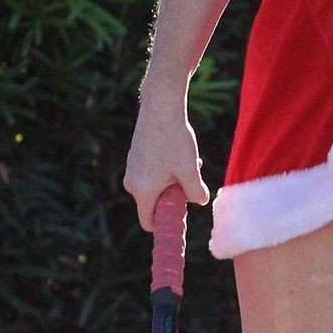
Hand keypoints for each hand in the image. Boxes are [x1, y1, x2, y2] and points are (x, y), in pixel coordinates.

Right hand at [124, 102, 210, 231]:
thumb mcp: (190, 169)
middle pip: (155, 203)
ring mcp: (131, 168)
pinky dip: (165, 169)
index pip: (148, 222)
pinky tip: (177, 151)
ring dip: (172, 181)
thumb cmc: (174, 140)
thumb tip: (200, 201)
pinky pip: (151, 173)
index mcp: (142, 191)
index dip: (164, 225)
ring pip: (155, 186)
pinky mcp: (135, 157)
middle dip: (173, 197)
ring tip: (187, 161)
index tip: (180, 219)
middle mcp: (132, 182)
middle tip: (189, 180)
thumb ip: (196, 192)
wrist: (160, 107)